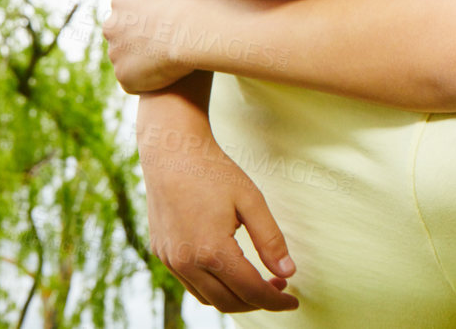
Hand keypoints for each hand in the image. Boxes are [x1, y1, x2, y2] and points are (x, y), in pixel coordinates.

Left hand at [105, 0, 204, 91]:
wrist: (193, 31)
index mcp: (118, 3)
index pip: (128, 13)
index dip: (149, 17)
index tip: (168, 19)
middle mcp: (110, 29)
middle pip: (123, 36)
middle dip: (140, 39)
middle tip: (168, 39)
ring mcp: (116, 56)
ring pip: (127, 59)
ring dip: (142, 59)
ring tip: (169, 57)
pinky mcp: (125, 78)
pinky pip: (133, 80)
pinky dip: (145, 79)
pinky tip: (165, 73)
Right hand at [141, 112, 298, 312]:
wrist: (172, 153)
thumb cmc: (214, 172)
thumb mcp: (251, 200)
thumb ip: (271, 240)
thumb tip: (288, 273)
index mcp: (211, 251)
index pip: (249, 290)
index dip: (275, 300)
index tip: (294, 302)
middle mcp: (186, 262)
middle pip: (228, 302)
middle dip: (257, 302)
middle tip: (280, 290)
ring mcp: (170, 260)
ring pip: (207, 298)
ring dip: (235, 298)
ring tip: (260, 282)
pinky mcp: (161, 254)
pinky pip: (191, 284)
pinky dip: (214, 287)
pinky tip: (231, 272)